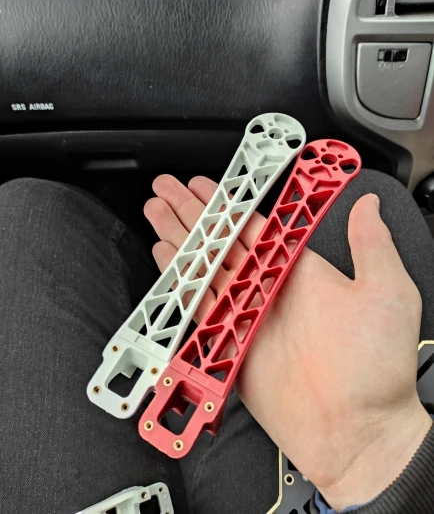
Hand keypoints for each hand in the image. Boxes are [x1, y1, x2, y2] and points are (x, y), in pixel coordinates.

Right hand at [144, 174, 430, 510]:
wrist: (357, 432)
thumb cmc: (379, 369)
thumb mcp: (387, 293)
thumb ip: (373, 244)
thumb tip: (369, 204)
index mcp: (300, 271)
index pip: (253, 226)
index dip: (225, 203)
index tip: (203, 184)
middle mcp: (269, 289)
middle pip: (221, 241)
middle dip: (192, 213)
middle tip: (166, 189)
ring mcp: (246, 316)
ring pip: (203, 267)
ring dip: (179, 239)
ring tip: (156, 213)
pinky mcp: (229, 344)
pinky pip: (197, 307)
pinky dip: (179, 282)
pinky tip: (165, 259)